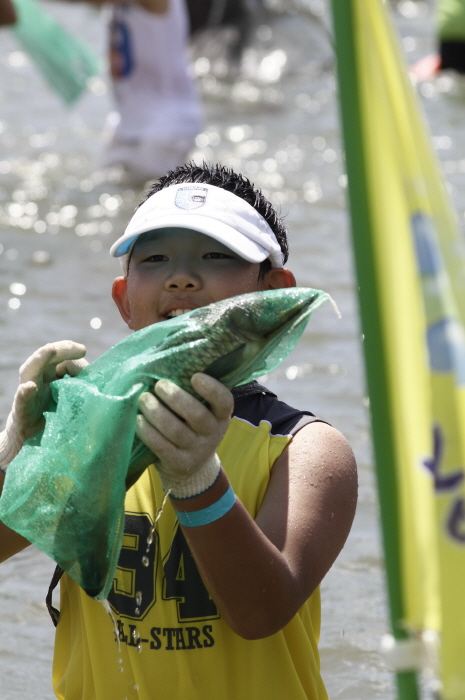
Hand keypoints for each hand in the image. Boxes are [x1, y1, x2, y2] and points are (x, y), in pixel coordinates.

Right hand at [0, 341, 87, 471]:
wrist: (29, 446)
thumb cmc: (54, 420)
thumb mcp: (71, 400)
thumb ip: (80, 387)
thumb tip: (95, 377)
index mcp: (49, 378)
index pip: (59, 357)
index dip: (70, 352)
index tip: (83, 351)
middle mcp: (37, 382)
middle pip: (45, 357)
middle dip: (61, 349)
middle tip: (80, 349)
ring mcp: (28, 396)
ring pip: (30, 370)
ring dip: (40, 359)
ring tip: (50, 351)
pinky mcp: (22, 414)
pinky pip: (22, 401)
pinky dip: (25, 393)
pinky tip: (29, 387)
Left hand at [136, 373, 232, 497]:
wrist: (192, 467)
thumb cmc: (191, 425)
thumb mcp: (202, 410)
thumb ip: (192, 391)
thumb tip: (167, 358)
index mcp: (221, 415)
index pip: (224, 401)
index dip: (212, 389)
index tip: (194, 376)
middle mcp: (212, 433)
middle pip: (196, 415)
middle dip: (175, 397)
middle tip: (159, 385)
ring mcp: (196, 450)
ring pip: (175, 431)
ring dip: (156, 412)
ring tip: (143, 399)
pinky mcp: (179, 463)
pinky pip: (161, 447)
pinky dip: (148, 432)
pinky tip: (139, 420)